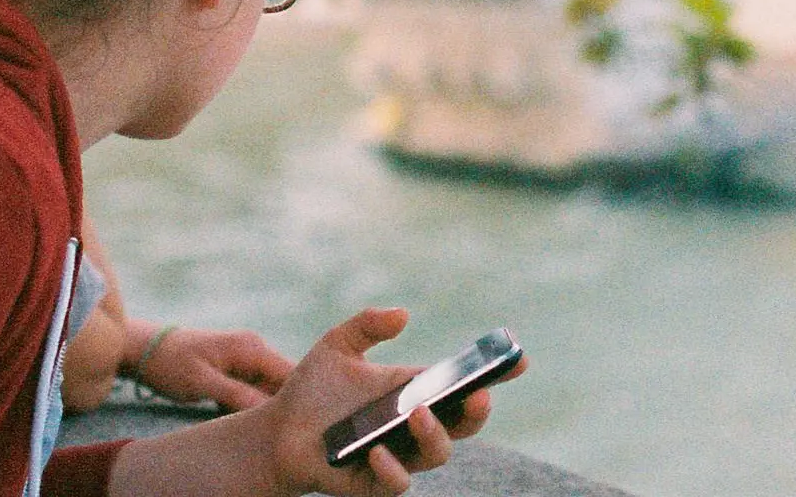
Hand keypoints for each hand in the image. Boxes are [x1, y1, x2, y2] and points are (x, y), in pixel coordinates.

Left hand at [136, 325, 294, 410]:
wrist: (144, 349)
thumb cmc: (170, 363)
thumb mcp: (202, 382)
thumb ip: (237, 394)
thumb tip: (268, 409)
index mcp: (252, 348)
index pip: (291, 374)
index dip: (296, 399)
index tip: (289, 423)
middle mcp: (255, 351)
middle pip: (281, 385)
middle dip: (274, 407)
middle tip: (258, 425)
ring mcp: (246, 360)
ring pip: (266, 391)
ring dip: (256, 408)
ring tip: (237, 417)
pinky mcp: (236, 371)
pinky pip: (251, 392)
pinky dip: (243, 405)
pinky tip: (223, 412)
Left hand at [251, 309, 517, 496]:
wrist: (276, 432)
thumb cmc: (311, 390)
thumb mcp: (336, 345)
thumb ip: (367, 325)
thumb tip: (403, 315)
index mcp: (415, 392)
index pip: (465, 385)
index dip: (497, 376)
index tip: (519, 360)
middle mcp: (415, 426)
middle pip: (464, 425)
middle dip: (477, 412)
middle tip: (477, 395)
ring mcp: (400, 456)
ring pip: (437, 454)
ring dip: (434, 435)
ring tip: (417, 415)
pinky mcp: (376, 483)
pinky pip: (396, 483)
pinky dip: (392, 467)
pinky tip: (375, 449)